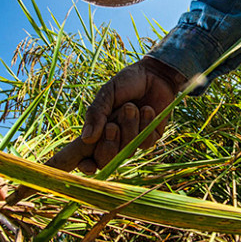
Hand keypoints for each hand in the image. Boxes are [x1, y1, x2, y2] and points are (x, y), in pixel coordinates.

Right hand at [78, 57, 186, 172]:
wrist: (154, 74)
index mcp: (98, 129)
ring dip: (129, 127)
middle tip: (112, 126)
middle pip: (106, 160)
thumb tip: (86, 139)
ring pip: (128, 150)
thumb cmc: (127, 82)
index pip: (87, 156)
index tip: (88, 166)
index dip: (86, 165)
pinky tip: (147, 109)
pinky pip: (146, 142)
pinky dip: (146, 124)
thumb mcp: (107, 93)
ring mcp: (132, 139)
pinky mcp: (151, 137)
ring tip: (131, 107)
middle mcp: (114, 138)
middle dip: (109, 145)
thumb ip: (96, 114)